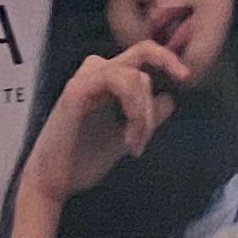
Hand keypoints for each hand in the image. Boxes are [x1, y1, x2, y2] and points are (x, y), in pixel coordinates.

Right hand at [20, 42, 184, 207]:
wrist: (52, 183)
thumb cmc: (81, 161)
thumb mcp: (123, 136)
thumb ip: (145, 117)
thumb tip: (170, 99)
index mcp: (105, 78)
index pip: (142, 55)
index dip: (166, 58)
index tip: (184, 77)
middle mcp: (95, 71)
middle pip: (142, 53)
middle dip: (163, 73)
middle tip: (171, 100)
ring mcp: (85, 79)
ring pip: (135, 76)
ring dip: (143, 112)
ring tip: (135, 143)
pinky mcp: (77, 90)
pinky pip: (120, 82)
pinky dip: (133, 108)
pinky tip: (127, 136)